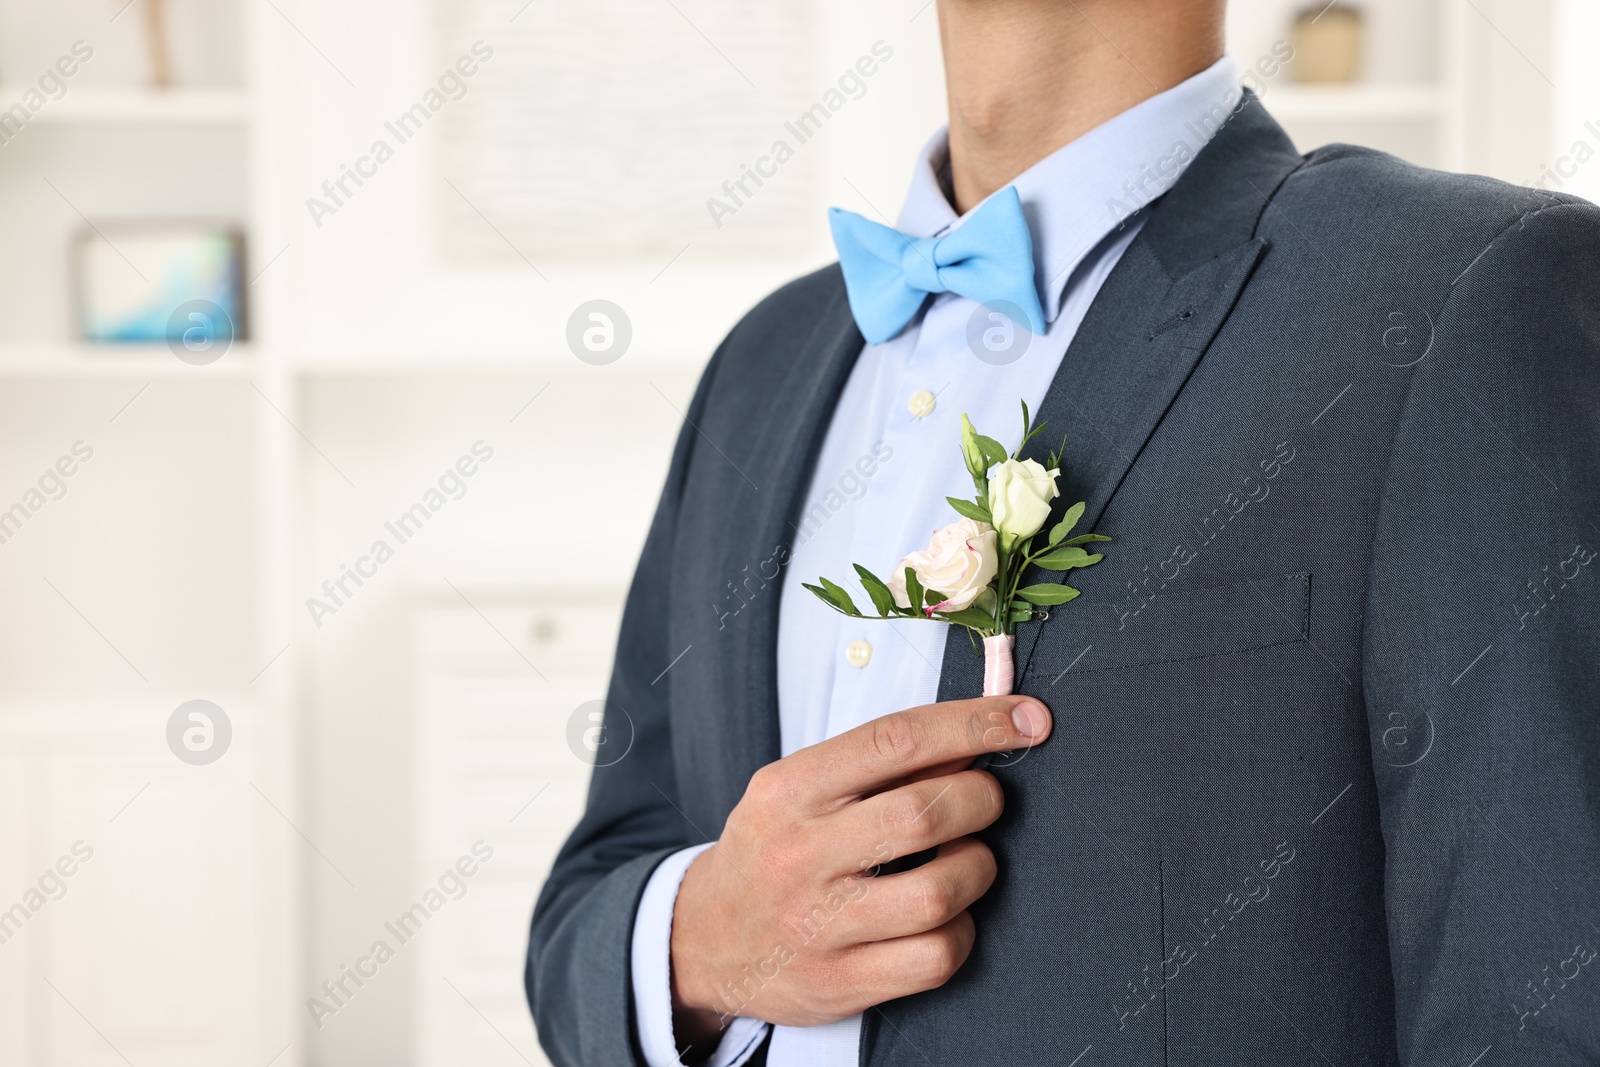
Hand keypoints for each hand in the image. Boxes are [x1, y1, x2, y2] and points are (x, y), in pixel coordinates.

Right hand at [668, 695, 1051, 1049]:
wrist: (702, 941)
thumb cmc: (771, 850)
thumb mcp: (800, 789)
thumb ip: (877, 766)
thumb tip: (973, 740)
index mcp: (790, 790)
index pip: (896, 740)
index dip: (974, 724)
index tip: (1028, 719)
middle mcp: (799, 854)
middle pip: (924, 813)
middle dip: (982, 800)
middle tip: (984, 802)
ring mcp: (819, 924)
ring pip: (940, 890)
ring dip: (977, 868)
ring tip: (965, 860)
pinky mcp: (840, 982)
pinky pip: (936, 956)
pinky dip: (962, 930)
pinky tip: (947, 917)